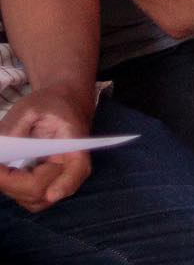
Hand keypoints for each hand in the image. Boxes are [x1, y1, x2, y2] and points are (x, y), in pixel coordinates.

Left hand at [0, 88, 92, 211]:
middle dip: (13, 184)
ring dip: (11, 188)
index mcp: (74, 144)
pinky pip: (30, 197)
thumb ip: (14, 127)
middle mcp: (69, 167)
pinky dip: (13, 188)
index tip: (52, 194)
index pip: (77, 168)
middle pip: (44, 190)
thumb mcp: (30, 107)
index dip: (65, 184)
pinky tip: (5, 171)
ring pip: (35, 199)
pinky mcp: (47, 183)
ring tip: (0, 167)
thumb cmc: (48, 104)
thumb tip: (1, 150)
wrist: (60, 103)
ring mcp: (58, 178)